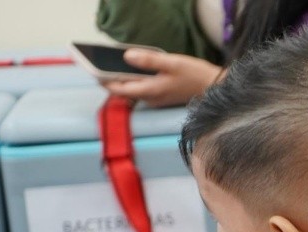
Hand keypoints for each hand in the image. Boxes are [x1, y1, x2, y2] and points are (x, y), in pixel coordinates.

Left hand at [102, 50, 222, 107]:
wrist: (214, 88)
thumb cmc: (194, 75)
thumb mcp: (172, 63)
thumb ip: (148, 60)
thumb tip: (126, 56)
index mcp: (150, 91)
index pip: (119, 89)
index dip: (104, 81)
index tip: (93, 70)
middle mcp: (150, 98)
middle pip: (124, 91)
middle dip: (111, 80)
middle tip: (101, 65)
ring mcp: (156, 100)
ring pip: (133, 91)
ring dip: (123, 80)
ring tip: (114, 66)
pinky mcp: (162, 97)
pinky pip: (142, 90)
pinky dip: (135, 82)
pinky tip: (136, 71)